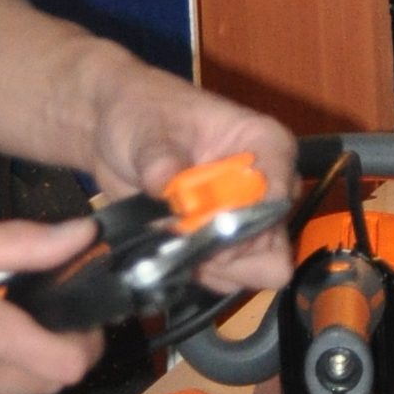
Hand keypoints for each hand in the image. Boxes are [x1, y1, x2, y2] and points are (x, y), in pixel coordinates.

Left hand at [66, 46, 299, 300]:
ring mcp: (246, 222)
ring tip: (168, 238)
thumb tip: (166, 182)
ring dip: (208, 266)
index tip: (199, 225)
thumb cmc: (142, 114)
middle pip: (274, 245)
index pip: (277, 198)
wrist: (115, 133)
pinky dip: (196, 272)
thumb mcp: (146, 129)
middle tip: (179, 237)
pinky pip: (227, 280)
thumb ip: (159, 158)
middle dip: (224, 253)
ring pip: (255, 271)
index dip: (244, 222)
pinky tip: (168, 247)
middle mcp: (267, 189)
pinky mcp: (224, 247)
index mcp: (267, 147)